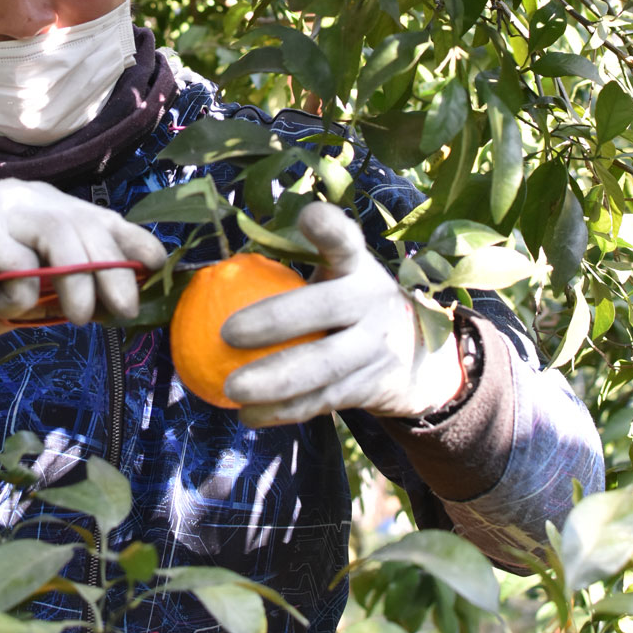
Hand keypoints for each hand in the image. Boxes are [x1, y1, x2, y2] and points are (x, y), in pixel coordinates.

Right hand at [0, 178, 166, 348]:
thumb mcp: (41, 291)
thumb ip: (77, 284)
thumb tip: (128, 296)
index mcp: (49, 206)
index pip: (102, 217)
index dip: (132, 240)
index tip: (157, 267)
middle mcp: (28, 197)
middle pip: (86, 224)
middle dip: (113, 269)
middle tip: (124, 310)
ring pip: (57, 232)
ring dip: (77, 280)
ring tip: (79, 316)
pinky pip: (15, 259)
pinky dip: (23, 290)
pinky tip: (12, 307)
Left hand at [222, 201, 464, 424]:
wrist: (417, 358)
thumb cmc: (350, 304)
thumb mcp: (339, 276)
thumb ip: (295, 267)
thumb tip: (215, 269)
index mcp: (358, 266)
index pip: (346, 241)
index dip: (329, 229)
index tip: (308, 217)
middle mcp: (372, 301)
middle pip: (328, 308)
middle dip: (278, 319)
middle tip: (227, 332)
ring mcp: (375, 347)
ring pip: (324, 366)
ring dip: (275, 381)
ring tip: (231, 388)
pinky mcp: (369, 387)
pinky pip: (321, 401)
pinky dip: (282, 412)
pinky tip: (247, 415)